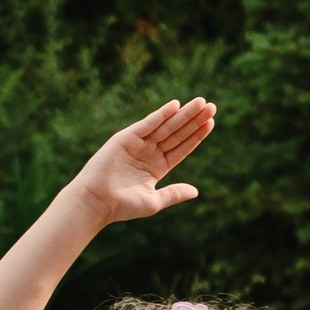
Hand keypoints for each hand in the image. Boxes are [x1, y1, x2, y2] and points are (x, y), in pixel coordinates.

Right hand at [69, 99, 215, 225]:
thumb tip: (196, 191)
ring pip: (166, 126)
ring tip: (202, 103)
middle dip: (194, 120)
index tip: (211, 123)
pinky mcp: (126, 138)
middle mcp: (149, 152)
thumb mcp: (154, 200)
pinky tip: (176, 106)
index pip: (181, 147)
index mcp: (157, 167)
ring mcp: (138, 144)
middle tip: (212, 107)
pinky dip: (161, 114)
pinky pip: (147, 124)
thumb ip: (174, 193)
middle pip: (177, 133)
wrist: (97, 202)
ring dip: (183, 114)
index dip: (196, 135)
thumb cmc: (123, 206)